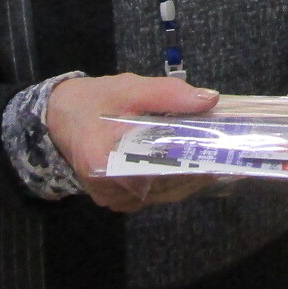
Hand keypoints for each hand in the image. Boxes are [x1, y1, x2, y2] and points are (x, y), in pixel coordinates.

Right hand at [47, 73, 221, 212]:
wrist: (61, 116)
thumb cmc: (95, 101)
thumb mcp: (130, 88)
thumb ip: (169, 94)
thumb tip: (210, 100)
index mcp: (103, 162)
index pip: (158, 170)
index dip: (192, 163)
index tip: (221, 156)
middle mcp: (107, 189)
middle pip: (165, 186)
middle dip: (196, 170)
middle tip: (226, 156)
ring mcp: (112, 199)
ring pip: (162, 194)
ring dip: (188, 178)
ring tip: (215, 159)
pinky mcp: (117, 200)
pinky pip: (153, 195)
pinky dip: (173, 182)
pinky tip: (190, 166)